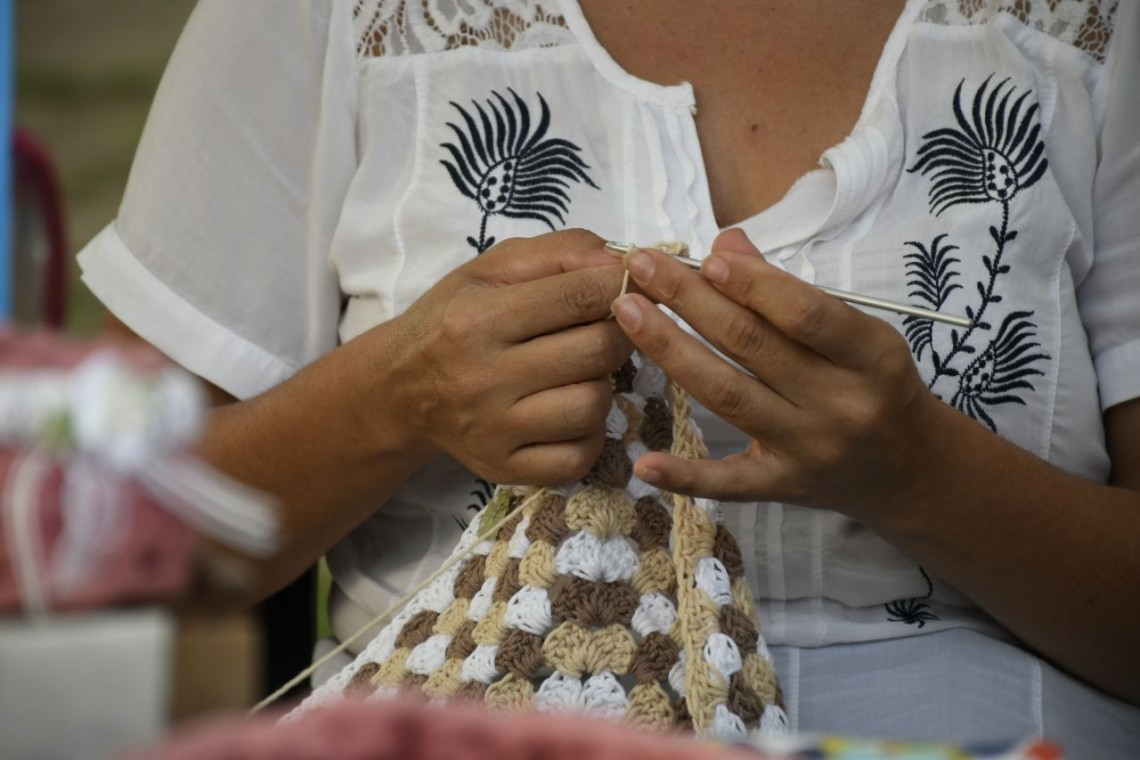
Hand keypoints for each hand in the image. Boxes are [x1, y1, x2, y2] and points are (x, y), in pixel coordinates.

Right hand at [380, 230, 632, 484]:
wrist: (400, 388)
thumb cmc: (454, 318)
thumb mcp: (493, 269)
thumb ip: (561, 252)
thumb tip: (625, 264)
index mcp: (477, 319)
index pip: (578, 296)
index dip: (622, 286)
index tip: (632, 284)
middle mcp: (483, 378)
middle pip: (596, 352)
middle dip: (618, 334)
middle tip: (605, 329)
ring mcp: (494, 430)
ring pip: (593, 406)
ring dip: (602, 384)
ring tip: (581, 372)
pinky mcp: (504, 468)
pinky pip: (579, 458)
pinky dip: (589, 434)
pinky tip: (571, 412)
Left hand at [610, 229, 941, 518]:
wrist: (910, 468)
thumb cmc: (875, 384)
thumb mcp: (857, 331)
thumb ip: (789, 291)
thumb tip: (727, 245)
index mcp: (870, 356)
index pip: (805, 315)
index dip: (752, 284)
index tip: (705, 258)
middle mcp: (841, 404)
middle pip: (752, 346)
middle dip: (691, 300)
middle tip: (644, 267)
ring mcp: (809, 449)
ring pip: (728, 395)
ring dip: (671, 351)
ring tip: (628, 311)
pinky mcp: (783, 487)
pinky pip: (728, 483)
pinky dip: (684, 475)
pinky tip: (643, 462)